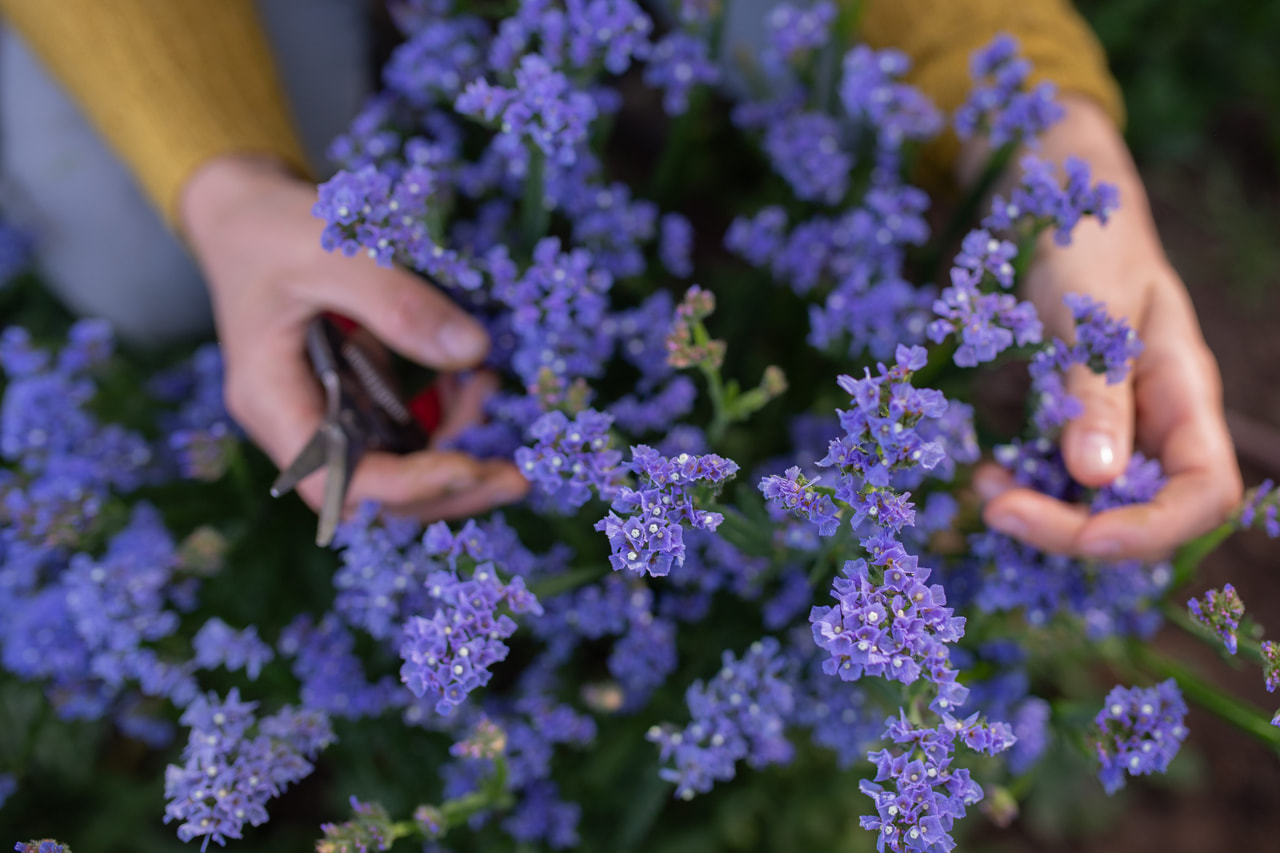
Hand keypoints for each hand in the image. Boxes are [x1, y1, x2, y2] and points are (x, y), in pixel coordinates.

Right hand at [180, 155, 528, 520]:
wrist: (246, 213)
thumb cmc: (272, 230)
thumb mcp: (331, 254)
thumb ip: (397, 303)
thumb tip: (472, 352)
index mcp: (271, 400)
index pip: (336, 479)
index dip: (406, 485)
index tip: (471, 466)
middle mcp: (296, 423)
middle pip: (375, 491)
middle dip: (448, 488)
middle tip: (516, 476)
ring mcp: (327, 414)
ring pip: (397, 466)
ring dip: (454, 452)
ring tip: (494, 399)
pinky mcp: (355, 398)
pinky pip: (405, 431)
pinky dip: (447, 419)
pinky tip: (476, 384)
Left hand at [970, 97, 1241, 561]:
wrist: (1053, 199)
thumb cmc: (1084, 240)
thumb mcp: (1089, 310)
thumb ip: (1096, 392)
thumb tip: (1097, 477)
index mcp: (1185, 392)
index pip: (1204, 493)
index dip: (1153, 530)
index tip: (1083, 536)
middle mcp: (1159, 423)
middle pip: (1143, 514)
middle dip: (1073, 528)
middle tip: (997, 510)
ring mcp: (1119, 428)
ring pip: (1095, 506)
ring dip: (1041, 514)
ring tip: (984, 490)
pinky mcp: (1076, 426)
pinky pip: (1058, 479)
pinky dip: (1024, 486)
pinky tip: (985, 473)